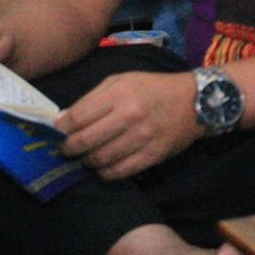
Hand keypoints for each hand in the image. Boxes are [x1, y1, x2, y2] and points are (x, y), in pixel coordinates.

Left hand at [55, 70, 201, 178]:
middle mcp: (130, 116)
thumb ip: (91, 98)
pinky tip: (104, 167)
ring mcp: (142, 138)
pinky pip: (120, 172)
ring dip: (87, 162)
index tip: (59, 131)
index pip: (77, 118)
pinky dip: (106, 173)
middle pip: (84, 142)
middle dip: (69, 149)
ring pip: (100, 159)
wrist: (195, 101)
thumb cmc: (153, 88)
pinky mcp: (153, 155)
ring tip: (86, 158)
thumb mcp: (122, 81)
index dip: (61, 129)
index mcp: (120, 94)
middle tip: (67, 150)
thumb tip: (63, 121)